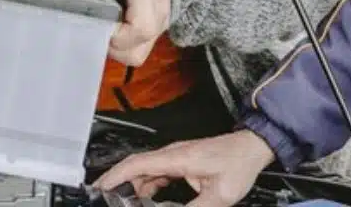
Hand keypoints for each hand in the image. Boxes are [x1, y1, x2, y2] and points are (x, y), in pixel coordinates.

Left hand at [30, 0, 169, 65]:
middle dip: (108, 44)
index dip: (115, 35)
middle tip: (91, 26)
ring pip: (136, 54)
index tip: (95, 23)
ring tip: (99, 28)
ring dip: (115, 48)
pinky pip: (138, 50)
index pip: (140, 26)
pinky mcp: (155, 31)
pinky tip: (110, 29)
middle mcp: (157, 10)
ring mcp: (159, 24)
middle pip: (134, 49)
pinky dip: (122, 46)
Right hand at [95, 130, 275, 206]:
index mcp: (176, 158)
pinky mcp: (180, 162)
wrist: (251, 148)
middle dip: (118, 185)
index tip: (99, 188)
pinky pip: (156, 174)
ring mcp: (175, 157)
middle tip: (106, 201)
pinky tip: (145, 201)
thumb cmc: (238, 163)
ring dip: (133, 189)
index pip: (136, 164)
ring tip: (124, 204)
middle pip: (135, 169)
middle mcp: (172, 155)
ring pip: (145, 173)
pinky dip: (146, 188)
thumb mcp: (219, 196)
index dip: (114, 176)